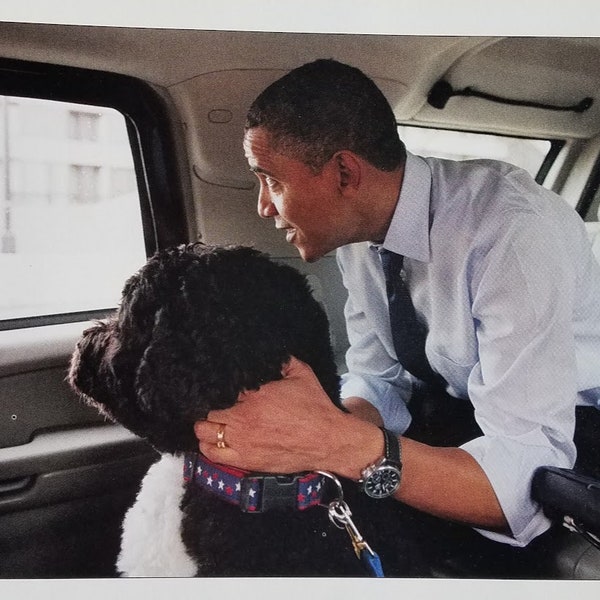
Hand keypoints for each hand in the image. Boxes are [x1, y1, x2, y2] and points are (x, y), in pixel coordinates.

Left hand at [194, 357, 382, 477]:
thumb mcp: (302, 374)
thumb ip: (283, 361)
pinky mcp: (246, 461)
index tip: (221, 390)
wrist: (328, 440)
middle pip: (208, 413)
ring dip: (206, 428)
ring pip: (204, 435)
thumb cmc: (315, 407)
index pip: (221, 391)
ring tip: (213, 424)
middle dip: (211, 408)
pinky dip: (209, 448)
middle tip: (217, 407)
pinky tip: (214, 442)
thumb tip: (273, 352)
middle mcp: (242, 420)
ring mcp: (242, 442)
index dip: (219, 389)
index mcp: (253, 397)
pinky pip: (213, 455)